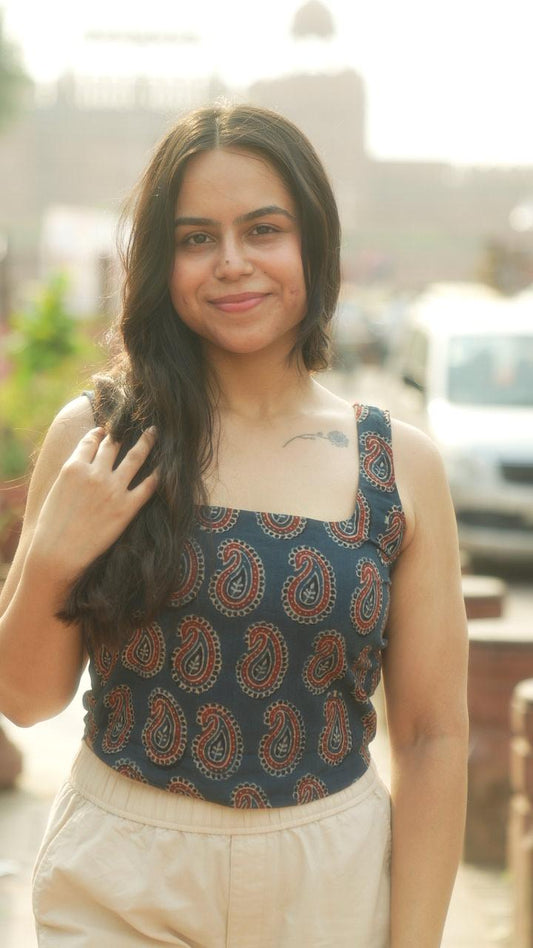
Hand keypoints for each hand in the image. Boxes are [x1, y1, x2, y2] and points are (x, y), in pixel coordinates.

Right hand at [28, 426, 158, 585]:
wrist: (57, 554)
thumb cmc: (52, 526)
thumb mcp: (57, 490)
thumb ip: (73, 473)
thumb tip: (84, 462)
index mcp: (74, 467)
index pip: (91, 440)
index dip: (101, 432)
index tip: (107, 430)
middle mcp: (95, 473)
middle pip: (114, 444)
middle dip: (124, 431)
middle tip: (135, 424)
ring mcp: (113, 489)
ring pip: (135, 457)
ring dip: (146, 442)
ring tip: (154, 432)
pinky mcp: (127, 508)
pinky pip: (148, 486)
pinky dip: (158, 474)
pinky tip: (164, 468)